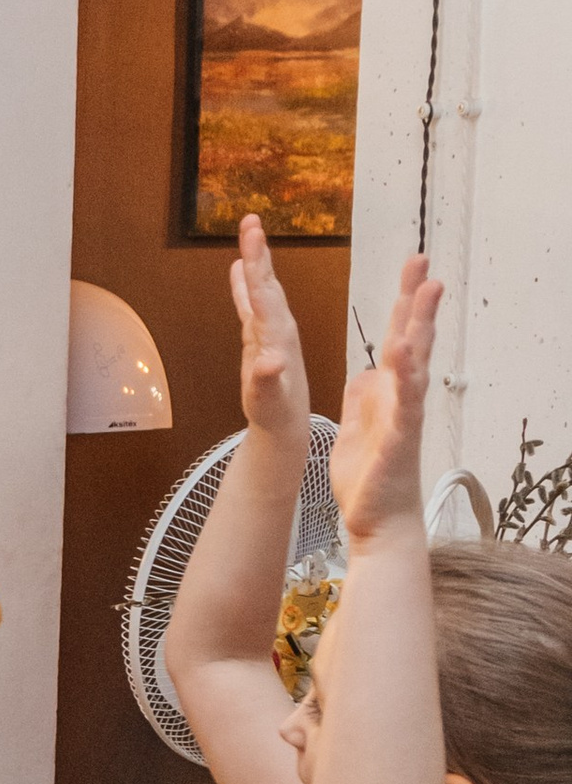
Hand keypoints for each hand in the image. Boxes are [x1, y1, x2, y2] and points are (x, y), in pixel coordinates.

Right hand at [229, 217, 311, 443]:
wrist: (285, 427)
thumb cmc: (277, 416)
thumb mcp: (270, 402)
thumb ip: (268, 381)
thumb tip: (268, 361)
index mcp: (279, 336)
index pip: (265, 291)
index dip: (257, 261)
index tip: (253, 232)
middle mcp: (277, 327)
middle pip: (265, 282)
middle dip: (258, 252)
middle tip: (250, 219)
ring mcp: (269, 331)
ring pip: (259, 289)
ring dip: (254, 262)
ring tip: (249, 232)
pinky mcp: (260, 339)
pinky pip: (250, 304)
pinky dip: (243, 286)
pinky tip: (238, 268)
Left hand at [330, 258, 439, 547]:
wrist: (376, 520)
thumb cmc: (371, 477)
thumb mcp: (359, 425)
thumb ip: (365, 397)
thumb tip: (367, 371)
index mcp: (389, 392)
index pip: (399, 338)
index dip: (404, 304)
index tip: (412, 269)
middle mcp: (402, 398)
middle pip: (414, 341)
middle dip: (417, 302)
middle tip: (424, 263)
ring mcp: (405, 416)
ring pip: (416, 364)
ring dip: (419, 328)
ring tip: (424, 293)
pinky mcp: (398, 438)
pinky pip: (403, 403)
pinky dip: (404, 378)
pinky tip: (402, 353)